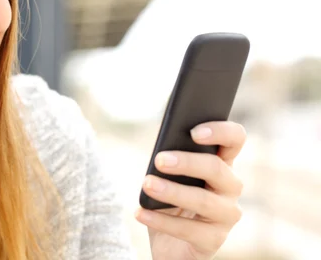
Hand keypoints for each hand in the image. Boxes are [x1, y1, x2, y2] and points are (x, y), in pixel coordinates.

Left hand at [135, 121, 245, 259]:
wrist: (169, 243)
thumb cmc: (169, 200)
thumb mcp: (168, 175)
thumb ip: (170, 157)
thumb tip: (162, 148)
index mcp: (221, 162)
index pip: (234, 139)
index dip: (221, 132)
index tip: (194, 132)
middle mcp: (230, 187)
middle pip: (217, 168)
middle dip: (187, 162)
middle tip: (159, 160)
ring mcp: (226, 215)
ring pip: (204, 200)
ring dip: (172, 191)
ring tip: (147, 184)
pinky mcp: (214, 240)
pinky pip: (188, 229)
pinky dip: (161, 220)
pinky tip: (140, 213)